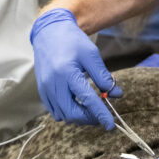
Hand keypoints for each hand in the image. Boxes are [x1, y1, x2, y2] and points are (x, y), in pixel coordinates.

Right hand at [30, 8, 119, 128]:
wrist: (49, 32)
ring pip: (63, 115)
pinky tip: (76, 105)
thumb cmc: (72, 41)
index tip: (110, 125)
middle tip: (101, 116)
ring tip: (90, 109)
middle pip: (72, 113)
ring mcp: (45, 89)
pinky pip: (54, 111)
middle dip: (89, 118)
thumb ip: (103, 77)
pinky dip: (67, 113)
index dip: (100, 114)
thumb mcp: (91, 55)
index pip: (87, 100)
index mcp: (68, 72)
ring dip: (79, 117)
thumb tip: (116, 94)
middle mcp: (54, 83)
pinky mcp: (42, 91)